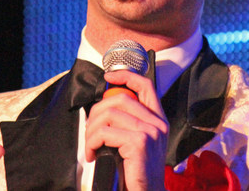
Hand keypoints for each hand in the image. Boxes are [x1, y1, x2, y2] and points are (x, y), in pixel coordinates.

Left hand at [85, 71, 168, 190]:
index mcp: (158, 120)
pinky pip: (106, 132)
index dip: (126, 75)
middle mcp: (158, 123)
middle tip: (90, 132)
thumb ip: (129, 123)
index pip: (146, 85)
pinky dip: (92, 142)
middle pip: (120, 99)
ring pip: (109, 115)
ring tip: (90, 146)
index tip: (108, 76)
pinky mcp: (140, 143)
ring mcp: (151, 132)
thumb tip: (104, 109)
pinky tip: (93, 155)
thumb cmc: (137, 172)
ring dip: (91, 131)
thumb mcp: (137, 143)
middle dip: (96, 112)